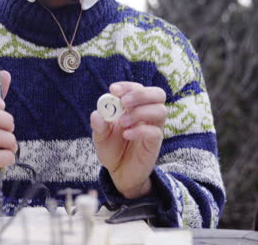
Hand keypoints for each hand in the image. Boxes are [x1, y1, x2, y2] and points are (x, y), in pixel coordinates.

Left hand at [90, 81, 166, 198]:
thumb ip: (99, 125)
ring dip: (140, 112)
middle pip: (158, 94)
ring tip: (122, 123)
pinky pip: (155, 132)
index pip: (138, 88)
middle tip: (124, 102)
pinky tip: (126, 135)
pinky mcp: (154, 144)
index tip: (114, 90)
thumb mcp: (100, 136)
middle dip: (140, 94)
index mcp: (134, 107)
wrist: (119, 172)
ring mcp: (153, 128)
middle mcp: (147, 115)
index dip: (128, 86)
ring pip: (161, 111)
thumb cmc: (112, 149)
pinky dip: (139, 131)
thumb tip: (97, 114)